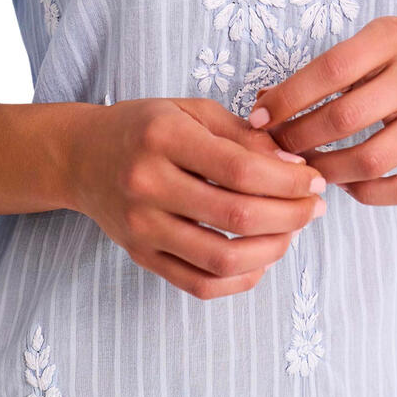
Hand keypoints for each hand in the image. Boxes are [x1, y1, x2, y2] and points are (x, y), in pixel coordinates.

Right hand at [67, 96, 328, 299]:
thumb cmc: (144, 127)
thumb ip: (242, 136)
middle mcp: (147, 183)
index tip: (314, 180)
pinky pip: (200, 284)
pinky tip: (260, 259)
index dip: (288, 180)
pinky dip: (240, 279)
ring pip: (222, 258)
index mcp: (163, 137)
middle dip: (291, 215)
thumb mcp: (190, 111)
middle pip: (237, 215)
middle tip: (314, 208)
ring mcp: (141, 226)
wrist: (81, 156)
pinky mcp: (141, 256)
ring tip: (292, 232)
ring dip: (272, 250)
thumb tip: (294, 166)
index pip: (240, 168)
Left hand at [247, 15, 396, 205]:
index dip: (287, 98)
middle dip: (299, 138)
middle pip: (345, 118)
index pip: (329, 70)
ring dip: (326, 170)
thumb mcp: (371, 44)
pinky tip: (345, 183)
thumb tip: (262, 105)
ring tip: (304, 169)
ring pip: (371, 160)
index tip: (258, 117)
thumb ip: (322, 71)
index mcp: (393, 38)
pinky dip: (366, 193)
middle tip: (276, 148)